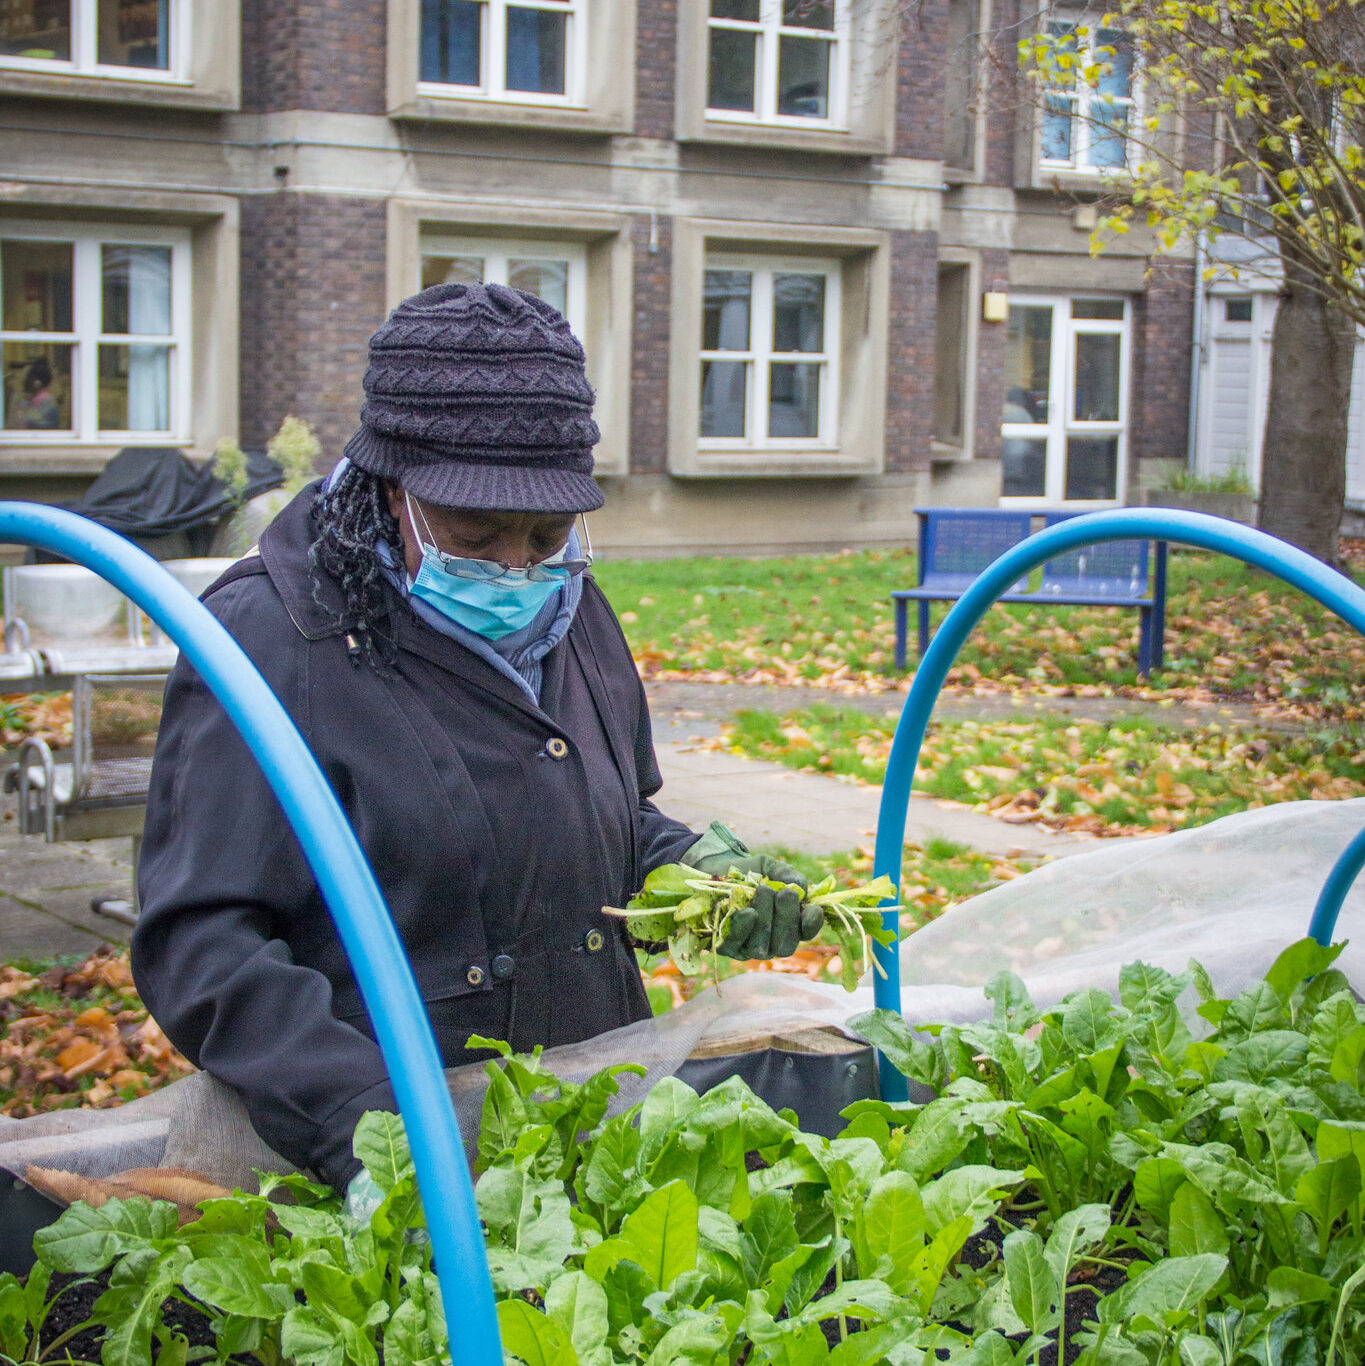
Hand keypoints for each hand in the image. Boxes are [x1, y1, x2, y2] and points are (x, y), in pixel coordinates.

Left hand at [683, 823, 817, 959]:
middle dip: (787, 918)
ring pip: (762, 947)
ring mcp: (749, 947)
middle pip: (786, 945)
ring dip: (766, 919)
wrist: (716, 869)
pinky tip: (748, 912)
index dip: (812, 925)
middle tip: (785, 893)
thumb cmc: (749, 872)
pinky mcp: (727, 947)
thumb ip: (788, 875)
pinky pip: (736, 944)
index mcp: (789, 924)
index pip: (806, 933)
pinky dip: (743, 928)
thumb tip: (800, 888)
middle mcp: (772, 941)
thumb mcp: (771, 868)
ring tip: (763, 891)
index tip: (811, 908)